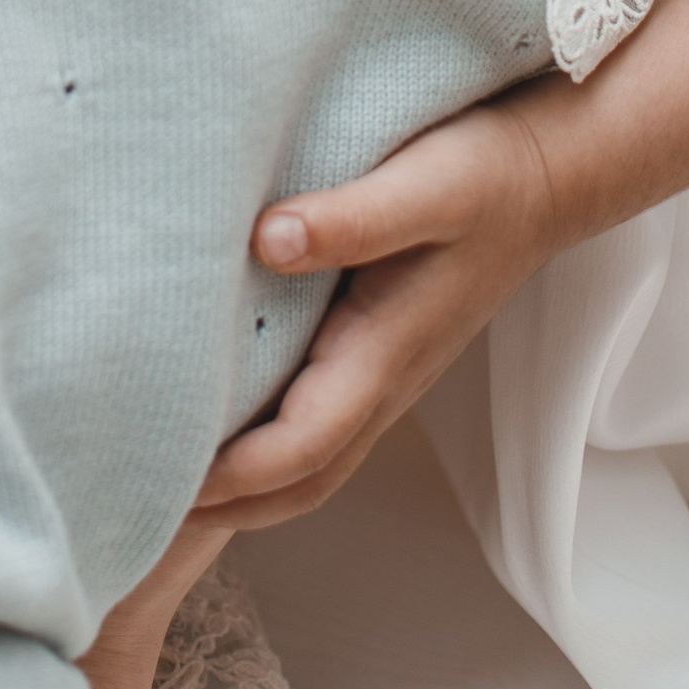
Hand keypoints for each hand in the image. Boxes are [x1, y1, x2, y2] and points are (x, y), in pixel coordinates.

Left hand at [193, 91, 560, 529]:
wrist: (545, 174)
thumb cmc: (484, 174)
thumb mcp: (423, 186)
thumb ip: (349, 220)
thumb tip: (266, 242)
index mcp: (385, 351)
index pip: (301, 445)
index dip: (232, 476)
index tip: (163, 482)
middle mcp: (386, 377)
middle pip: (303, 480)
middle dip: (229, 509)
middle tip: (143, 514)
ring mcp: (388, 370)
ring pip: (313, 460)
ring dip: (247, 489)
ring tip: (170, 484)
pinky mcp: (383, 347)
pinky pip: (321, 422)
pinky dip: (270, 449)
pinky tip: (226, 420)